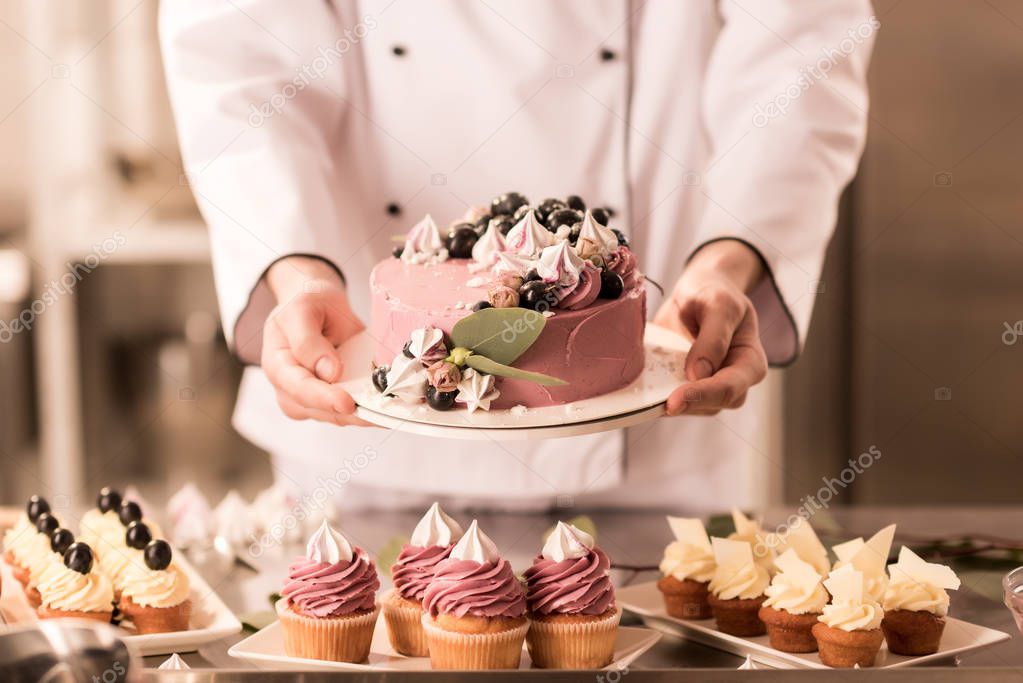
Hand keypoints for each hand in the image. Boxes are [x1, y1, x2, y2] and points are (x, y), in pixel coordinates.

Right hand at [261, 256, 371, 425]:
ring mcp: (310, 397)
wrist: (319, 305)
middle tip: (378, 411)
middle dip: (347, 412)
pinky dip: (366, 409)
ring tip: (386, 409)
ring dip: (360, 415)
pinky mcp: (330, 399)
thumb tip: (329, 373)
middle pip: (317, 409)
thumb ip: (308, 341)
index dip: (323, 397)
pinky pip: (347, 411)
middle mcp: (289, 387)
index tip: (347, 402)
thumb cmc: (306, 305)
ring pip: (334, 416)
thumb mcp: (302, 309)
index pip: (298, 387)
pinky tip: (384, 405)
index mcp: (277, 364)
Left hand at [653, 241, 767, 415]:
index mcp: (750, 363)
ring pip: (691, 408)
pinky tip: (642, 388)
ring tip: (647, 392)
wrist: (699, 291)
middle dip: (686, 404)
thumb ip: (713, 338)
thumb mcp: (719, 304)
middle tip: (657, 402)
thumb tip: (699, 374)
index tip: (676, 398)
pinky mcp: (685, 386)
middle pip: (713, 405)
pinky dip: (657, 396)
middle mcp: (733, 381)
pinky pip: (672, 398)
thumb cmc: (715, 294)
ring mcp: (709, 387)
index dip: (703, 395)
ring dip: (669, 401)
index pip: (730, 387)